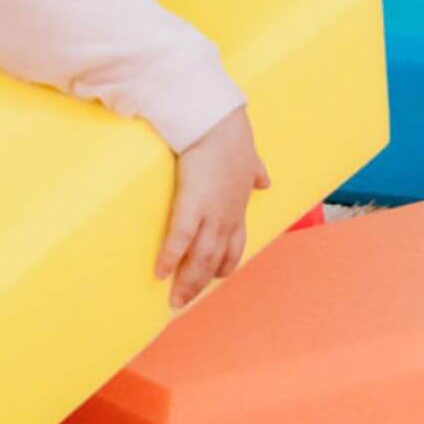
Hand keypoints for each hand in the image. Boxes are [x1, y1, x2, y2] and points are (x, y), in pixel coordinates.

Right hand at [156, 106, 269, 308]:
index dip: (223, 264)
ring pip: (200, 258)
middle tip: (184, 300)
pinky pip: (180, 240)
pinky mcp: (191, 205)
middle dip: (199, 282)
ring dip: (188, 281)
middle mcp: (227, 218)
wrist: (218, 124)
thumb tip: (264, 180)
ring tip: (175, 299)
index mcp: (238, 208)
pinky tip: (160, 272)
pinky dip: (171, 258)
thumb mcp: (250, 159)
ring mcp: (211, 214)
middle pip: (214, 260)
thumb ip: (255, 172)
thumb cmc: (231, 137)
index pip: (233, 246)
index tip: (214, 275)